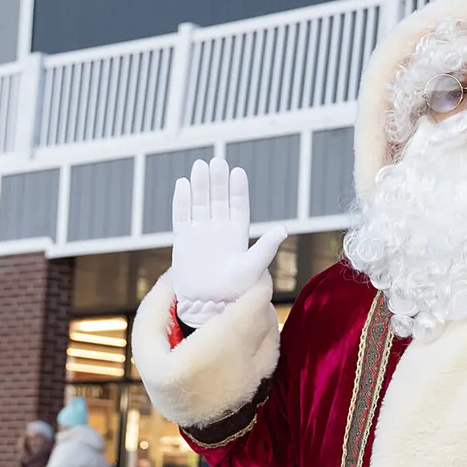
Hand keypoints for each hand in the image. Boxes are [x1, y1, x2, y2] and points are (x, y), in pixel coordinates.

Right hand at [171, 157, 288, 328]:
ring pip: (200, 203)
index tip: (237, 172)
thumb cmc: (235, 290)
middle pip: (218, 199)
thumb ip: (266, 247)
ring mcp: (200, 233)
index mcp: (238, 234)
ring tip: (200, 166)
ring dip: (200, 185)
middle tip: (217, 161)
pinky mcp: (183, 240)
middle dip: (218, 181)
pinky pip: (182, 216)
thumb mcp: (254, 267)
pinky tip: (183, 184)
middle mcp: (219, 229)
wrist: (209, 305)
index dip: (238, 189)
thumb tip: (284, 229)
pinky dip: (182, 200)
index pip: (239, 206)